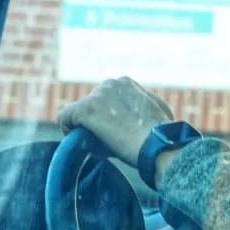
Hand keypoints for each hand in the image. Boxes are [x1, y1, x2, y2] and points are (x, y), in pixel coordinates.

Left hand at [57, 77, 173, 167]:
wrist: (158, 144)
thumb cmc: (163, 133)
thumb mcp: (158, 110)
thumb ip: (145, 105)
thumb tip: (143, 111)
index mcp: (126, 83)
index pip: (106, 98)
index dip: (108, 117)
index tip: (116, 133)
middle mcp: (110, 84)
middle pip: (92, 105)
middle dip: (97, 121)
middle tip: (108, 142)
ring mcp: (97, 96)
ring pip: (79, 113)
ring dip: (86, 128)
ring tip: (97, 146)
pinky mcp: (85, 109)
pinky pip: (65, 118)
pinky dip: (69, 130)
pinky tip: (80, 143)